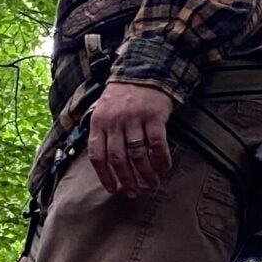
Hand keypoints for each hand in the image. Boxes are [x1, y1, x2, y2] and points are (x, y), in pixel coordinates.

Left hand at [88, 79, 174, 196]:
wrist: (144, 69)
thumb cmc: (123, 94)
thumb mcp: (103, 109)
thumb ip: (102, 132)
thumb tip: (104, 162)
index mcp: (99, 121)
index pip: (97, 155)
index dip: (104, 175)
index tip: (112, 189)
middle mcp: (115, 122)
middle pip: (118, 159)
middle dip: (127, 179)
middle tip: (134, 192)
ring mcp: (135, 119)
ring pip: (138, 155)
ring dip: (145, 174)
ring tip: (151, 184)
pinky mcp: (154, 116)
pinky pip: (157, 144)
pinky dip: (161, 159)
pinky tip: (164, 168)